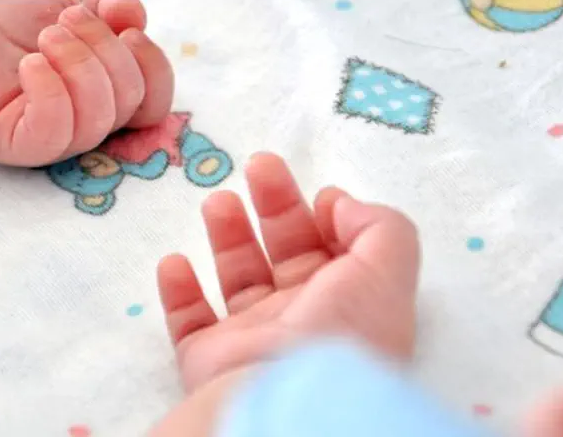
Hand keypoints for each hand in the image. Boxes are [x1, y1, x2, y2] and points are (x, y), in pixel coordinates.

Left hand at [0, 0, 173, 165]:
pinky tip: (29, 64)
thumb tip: (132, 8)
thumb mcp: (68, 6)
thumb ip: (108, 7)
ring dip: (78, 62)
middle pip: (131, 98)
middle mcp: (90, 124)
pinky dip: (49, 88)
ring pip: (98, 116)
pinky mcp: (22, 147)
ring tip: (47, 37)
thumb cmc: (9, 32)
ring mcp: (58, 141)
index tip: (122, 22)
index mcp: (110, 97)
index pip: (157, 98)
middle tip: (63, 23)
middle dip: (104, 47)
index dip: (151, 61)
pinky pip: (54, 129)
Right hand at [157, 152, 420, 392]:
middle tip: (260, 165)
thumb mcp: (387, 269)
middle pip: (287, 253)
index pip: (339, 253)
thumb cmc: (339, 333)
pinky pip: (188, 321)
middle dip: (276, 205)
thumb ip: (380, 226)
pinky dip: (178, 292)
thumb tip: (343, 204)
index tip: (321, 194)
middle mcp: (302, 320)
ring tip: (217, 201)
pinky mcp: (209, 357)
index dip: (333, 218)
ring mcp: (253, 339)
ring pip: (238, 279)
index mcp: (348, 303)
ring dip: (228, 236)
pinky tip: (175, 261)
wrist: (282, 396)